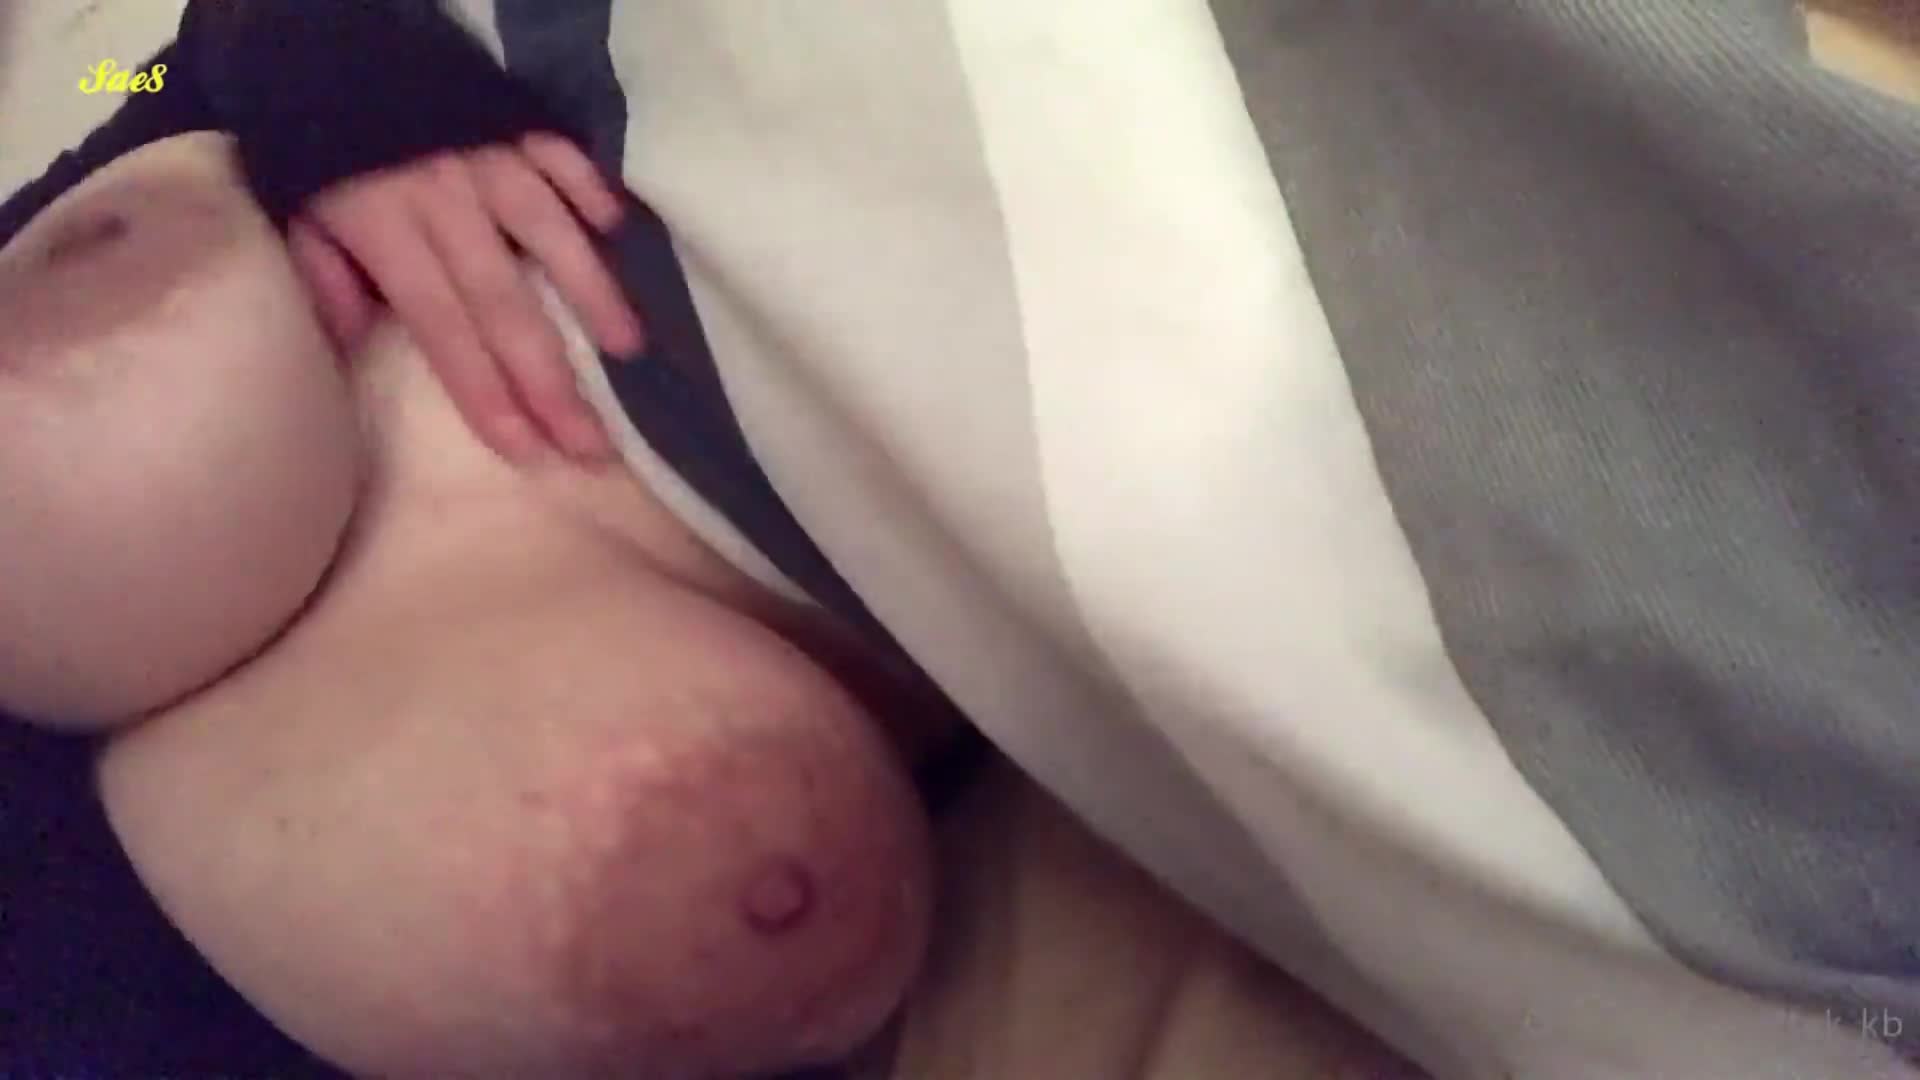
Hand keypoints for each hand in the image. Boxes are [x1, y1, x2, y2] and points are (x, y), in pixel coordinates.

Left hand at [286, 132, 645, 463]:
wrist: (320, 43)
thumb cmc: (312, 147)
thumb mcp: (293, 214)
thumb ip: (324, 278)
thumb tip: (354, 343)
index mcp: (386, 230)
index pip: (443, 327)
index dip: (485, 392)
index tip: (526, 448)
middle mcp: (445, 201)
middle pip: (504, 303)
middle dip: (550, 379)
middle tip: (590, 440)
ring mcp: (487, 158)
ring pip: (548, 234)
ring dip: (592, 294)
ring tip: (627, 352)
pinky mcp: (515, 121)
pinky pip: (562, 159)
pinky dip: (590, 192)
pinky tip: (616, 231)